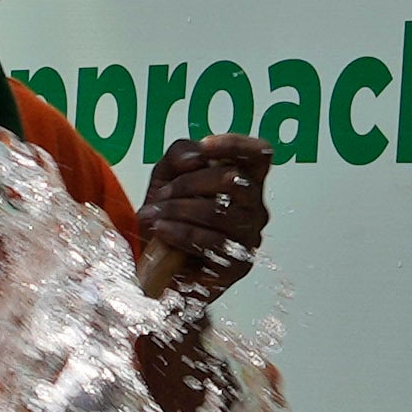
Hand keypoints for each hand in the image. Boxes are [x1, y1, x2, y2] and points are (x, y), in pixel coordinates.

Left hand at [134, 134, 276, 303]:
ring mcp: (249, 237)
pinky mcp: (238, 265)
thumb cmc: (167, 217)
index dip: (236, 145)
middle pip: (234, 179)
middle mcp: (254, 208)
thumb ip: (179, 154)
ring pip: (220, 212)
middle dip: (189, 183)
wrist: (154, 266)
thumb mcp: (166, 176)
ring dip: (178, 210)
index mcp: (244, 180)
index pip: (258, 154)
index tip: (204, 146)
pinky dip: (180, 233)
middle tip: (161, 195)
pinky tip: (162, 232)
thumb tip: (195, 157)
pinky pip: (212, 243)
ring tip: (153, 216)